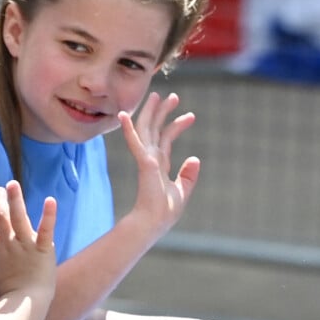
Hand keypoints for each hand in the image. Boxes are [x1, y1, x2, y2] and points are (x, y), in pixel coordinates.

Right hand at [0, 180, 56, 298]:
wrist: (25, 305)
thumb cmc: (8, 295)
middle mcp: (8, 244)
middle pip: (0, 218)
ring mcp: (25, 244)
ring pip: (18, 217)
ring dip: (15, 199)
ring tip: (13, 184)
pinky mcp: (42, 248)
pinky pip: (45, 228)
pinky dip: (49, 214)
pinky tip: (50, 199)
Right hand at [119, 91, 199, 237]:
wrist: (154, 223)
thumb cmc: (164, 212)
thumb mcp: (182, 191)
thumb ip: (188, 175)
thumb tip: (195, 158)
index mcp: (159, 164)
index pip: (167, 139)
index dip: (177, 125)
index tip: (191, 115)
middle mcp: (151, 158)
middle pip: (155, 129)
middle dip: (163, 112)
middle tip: (173, 96)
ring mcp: (146, 159)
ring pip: (147, 130)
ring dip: (152, 112)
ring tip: (160, 96)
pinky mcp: (144, 163)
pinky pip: (135, 142)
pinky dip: (129, 129)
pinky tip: (124, 115)